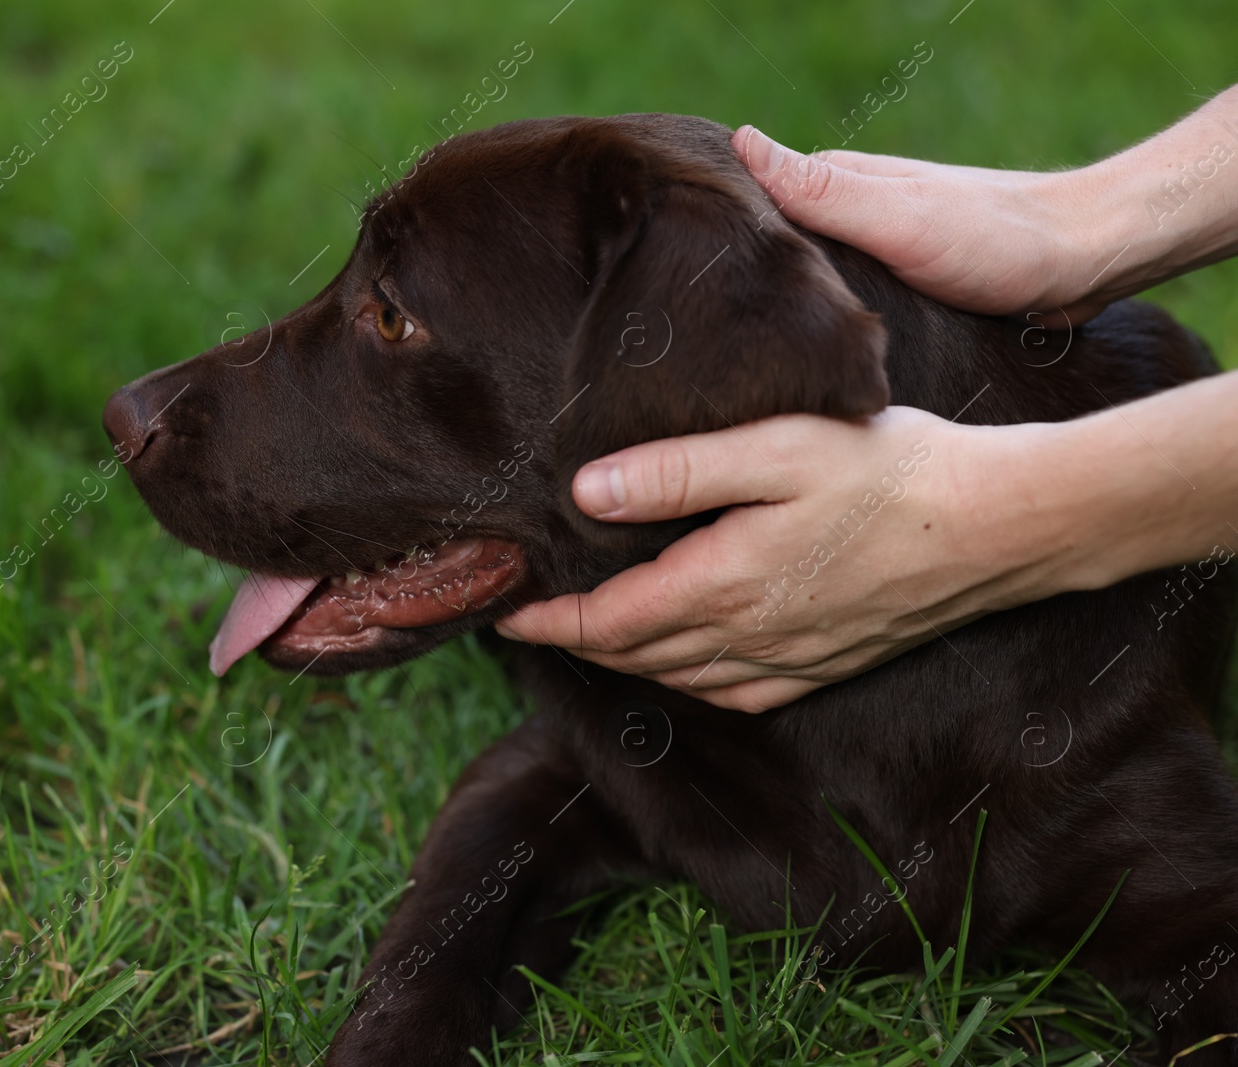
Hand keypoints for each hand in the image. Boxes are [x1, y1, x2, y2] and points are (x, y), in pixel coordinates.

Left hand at [497, 409, 1075, 711]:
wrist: (1003, 524)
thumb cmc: (891, 471)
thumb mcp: (775, 447)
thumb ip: (676, 471)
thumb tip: (583, 494)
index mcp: (723, 585)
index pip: (607, 620)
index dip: (549, 620)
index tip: (504, 613)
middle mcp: (749, 637)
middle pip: (637, 654)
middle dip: (578, 640)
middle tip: (535, 621)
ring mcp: (792, 659)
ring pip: (682, 678)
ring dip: (629, 662)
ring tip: (594, 636)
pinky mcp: (830, 663)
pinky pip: (738, 693)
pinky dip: (691, 684)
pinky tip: (688, 667)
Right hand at [733, 83, 1237, 322]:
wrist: (1085, 265)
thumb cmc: (994, 240)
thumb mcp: (895, 216)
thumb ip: (820, 189)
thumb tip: (740, 141)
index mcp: (837, 184)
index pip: (750, 207)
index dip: (714, 240)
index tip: (675, 286)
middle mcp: (849, 213)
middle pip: (773, 250)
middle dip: (740, 284)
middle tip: (698, 342)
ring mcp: (873, 249)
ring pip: (806, 282)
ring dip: (782, 312)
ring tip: (740, 360)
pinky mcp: (898, 287)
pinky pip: (841, 306)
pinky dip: (821, 327)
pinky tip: (806, 360)